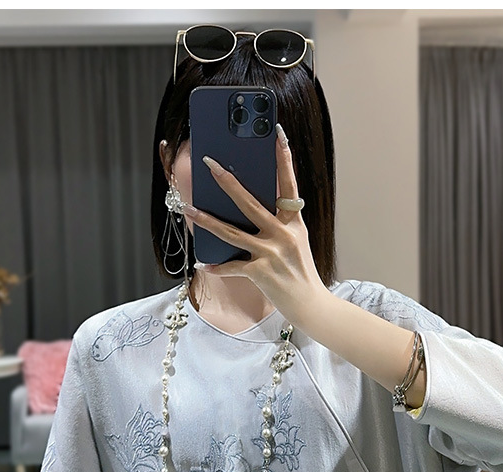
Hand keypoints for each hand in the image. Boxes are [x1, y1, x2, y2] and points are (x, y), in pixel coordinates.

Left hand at [187, 125, 326, 327]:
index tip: (277, 134)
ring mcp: (272, 253)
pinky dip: (216, 266)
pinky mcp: (261, 273)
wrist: (312, 306)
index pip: (289, 184)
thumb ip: (279, 225)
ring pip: (232, 233)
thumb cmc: (301, 275)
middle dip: (227, 181)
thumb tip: (249, 210)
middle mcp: (283, 234)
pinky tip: (202, 263)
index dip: (283, 158)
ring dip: (207, 220)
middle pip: (250, 202)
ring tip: (189, 208)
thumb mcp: (296, 242)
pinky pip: (232, 267)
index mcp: (294, 223)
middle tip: (209, 163)